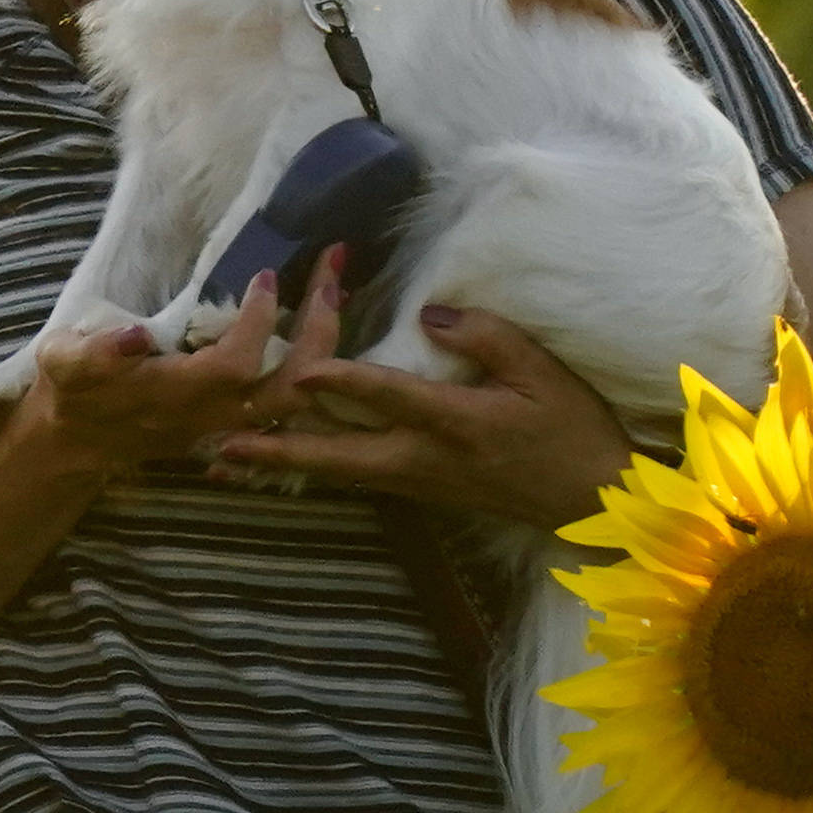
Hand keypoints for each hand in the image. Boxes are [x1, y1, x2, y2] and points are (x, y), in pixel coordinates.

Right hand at [8, 252, 353, 476]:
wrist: (77, 443)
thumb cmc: (71, 392)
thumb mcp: (63, 364)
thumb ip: (95, 353)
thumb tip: (135, 336)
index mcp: (173, 397)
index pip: (233, 366)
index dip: (256, 324)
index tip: (264, 277)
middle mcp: (211, 417)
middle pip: (290, 388)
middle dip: (320, 331)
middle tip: (332, 273)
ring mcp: (229, 425)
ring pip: (298, 397)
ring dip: (326, 344)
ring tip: (335, 290)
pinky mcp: (236, 423)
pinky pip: (291, 400)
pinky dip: (316, 360)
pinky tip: (322, 318)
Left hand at [213, 299, 640, 522]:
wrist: (590, 499)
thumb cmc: (571, 428)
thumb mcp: (544, 373)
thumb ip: (488, 338)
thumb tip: (430, 313)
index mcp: (457, 423)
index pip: (391, 398)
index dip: (345, 382)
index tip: (300, 371)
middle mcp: (424, 459)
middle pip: (339, 456)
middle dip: (280, 452)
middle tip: (222, 447)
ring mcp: (416, 480)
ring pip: (338, 472)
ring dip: (284, 465)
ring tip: (227, 460)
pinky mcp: (417, 489)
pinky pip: (355, 476)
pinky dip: (314, 468)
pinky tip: (281, 463)